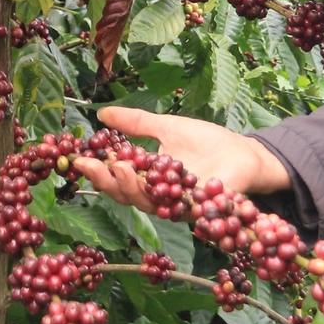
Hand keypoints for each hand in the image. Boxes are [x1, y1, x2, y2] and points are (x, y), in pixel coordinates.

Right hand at [72, 106, 290, 212]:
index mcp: (149, 179)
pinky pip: (183, 208)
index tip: (79, 158)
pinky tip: (158, 181)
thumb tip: (101, 114)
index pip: (117, 182)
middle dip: (108, 182)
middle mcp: (160, 198)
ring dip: (132, 187)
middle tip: (94, 164)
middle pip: (128, 197)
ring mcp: (180, 206)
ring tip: (121, 166)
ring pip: (149, 204)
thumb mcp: (167, 127)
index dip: (97, 172)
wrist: (244, 153)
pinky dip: (170, 197)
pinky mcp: (202, 209)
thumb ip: (136, 124)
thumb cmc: (207, 142)